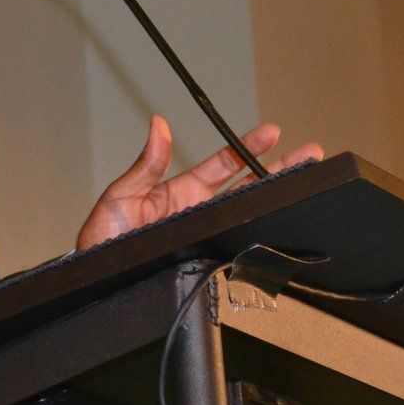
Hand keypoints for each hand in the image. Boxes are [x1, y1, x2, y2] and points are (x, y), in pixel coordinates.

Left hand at [75, 116, 321, 249]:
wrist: (93, 279)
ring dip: (276, 198)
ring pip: (247, 213)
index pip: (221, 166)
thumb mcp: (120, 195)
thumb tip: (158, 124)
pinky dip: (258, 237)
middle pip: (246, 187)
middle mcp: (196, 212)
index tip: (272, 132)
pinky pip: (235, 246)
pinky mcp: (203, 258)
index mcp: (180, 192)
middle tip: (310, 154)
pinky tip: (280, 227)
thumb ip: (145, 164)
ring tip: (307, 182)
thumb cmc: (101, 239)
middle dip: (279, 169)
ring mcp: (203, 235)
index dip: (246, 148)